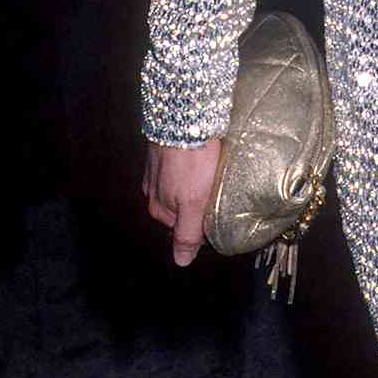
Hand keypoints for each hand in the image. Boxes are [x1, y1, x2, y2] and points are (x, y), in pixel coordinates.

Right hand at [143, 139, 221, 267]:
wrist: (184, 115)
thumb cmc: (191, 160)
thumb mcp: (193, 204)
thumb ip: (187, 234)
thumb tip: (181, 262)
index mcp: (160, 209)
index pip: (186, 230)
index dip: (207, 226)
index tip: (223, 216)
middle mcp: (154, 191)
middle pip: (183, 208)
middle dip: (201, 205)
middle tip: (222, 194)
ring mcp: (157, 169)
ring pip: (181, 187)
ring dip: (198, 185)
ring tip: (216, 176)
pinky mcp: (165, 149)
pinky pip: (182, 166)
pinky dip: (194, 167)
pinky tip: (206, 160)